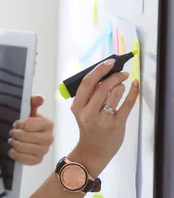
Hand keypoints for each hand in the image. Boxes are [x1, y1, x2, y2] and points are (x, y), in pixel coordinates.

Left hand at [8, 95, 53, 164]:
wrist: (22, 134)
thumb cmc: (25, 121)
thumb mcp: (28, 109)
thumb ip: (33, 102)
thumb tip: (40, 98)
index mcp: (48, 123)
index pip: (33, 125)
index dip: (21, 124)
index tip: (15, 124)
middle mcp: (50, 138)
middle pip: (31, 138)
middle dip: (18, 135)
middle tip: (11, 133)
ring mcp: (45, 150)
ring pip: (29, 149)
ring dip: (16, 145)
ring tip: (11, 140)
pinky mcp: (38, 160)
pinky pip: (28, 161)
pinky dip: (17, 156)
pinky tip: (12, 151)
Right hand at [67, 58, 139, 176]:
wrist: (93, 150)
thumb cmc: (88, 127)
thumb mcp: (81, 111)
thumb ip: (88, 95)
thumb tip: (103, 75)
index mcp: (77, 106)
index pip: (87, 83)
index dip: (98, 70)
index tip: (109, 62)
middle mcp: (88, 113)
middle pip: (102, 87)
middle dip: (114, 76)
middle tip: (121, 73)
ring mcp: (103, 119)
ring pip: (115, 93)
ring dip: (121, 85)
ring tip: (121, 85)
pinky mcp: (117, 124)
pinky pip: (127, 104)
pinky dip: (133, 92)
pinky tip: (134, 85)